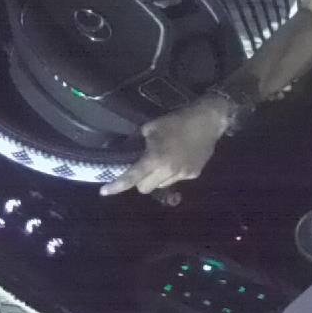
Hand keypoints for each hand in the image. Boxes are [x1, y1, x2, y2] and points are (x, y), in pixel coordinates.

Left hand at [100, 97, 230, 195]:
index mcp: (155, 159)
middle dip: (140, 181)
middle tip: (144, 167)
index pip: (132, 177)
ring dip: (158, 177)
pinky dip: (174, 172)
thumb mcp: (151, 127)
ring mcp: (182, 175)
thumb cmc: (177, 120)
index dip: (117, 186)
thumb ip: (139, 143)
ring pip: (162, 185)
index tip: (104, 192)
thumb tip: (131, 151)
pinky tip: (180, 157)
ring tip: (166, 159)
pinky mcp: (194, 175)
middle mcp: (168, 171)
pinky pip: (177, 179)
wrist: (208, 120)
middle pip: (145, 189)